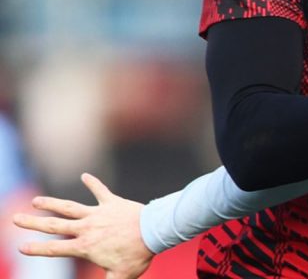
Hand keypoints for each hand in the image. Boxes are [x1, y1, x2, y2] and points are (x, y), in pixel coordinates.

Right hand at [12, 173, 153, 278]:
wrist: (154, 231)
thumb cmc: (138, 254)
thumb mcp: (120, 276)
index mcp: (85, 246)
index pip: (55, 249)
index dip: (37, 249)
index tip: (21, 247)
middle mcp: (87, 228)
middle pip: (54, 225)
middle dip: (33, 223)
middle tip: (15, 218)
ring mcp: (98, 213)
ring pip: (69, 207)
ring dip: (52, 203)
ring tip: (36, 200)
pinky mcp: (112, 202)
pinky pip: (100, 191)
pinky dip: (92, 183)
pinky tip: (84, 175)